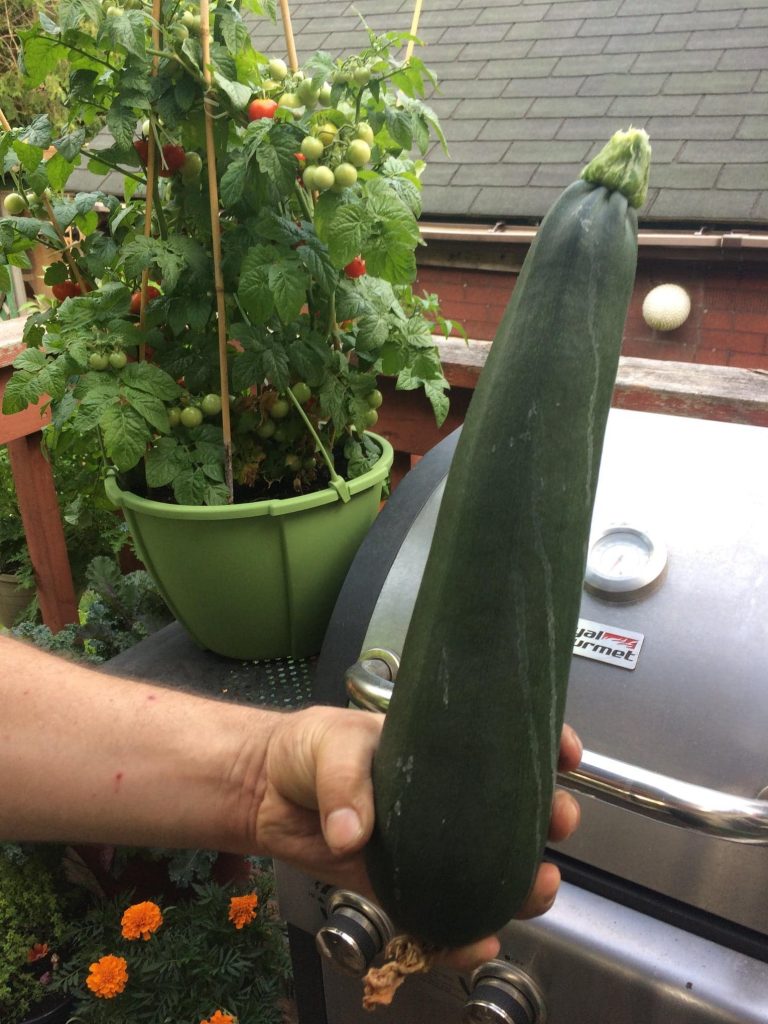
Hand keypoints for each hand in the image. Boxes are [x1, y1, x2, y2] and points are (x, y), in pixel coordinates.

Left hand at [253, 706, 581, 969]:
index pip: (502, 743)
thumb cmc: (305, 750)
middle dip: (549, 816)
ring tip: (537, 888)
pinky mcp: (398, 884)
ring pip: (489, 867)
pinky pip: (438, 913)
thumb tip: (353, 833)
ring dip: (521, 881)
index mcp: (437, 752)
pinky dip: (460, 934)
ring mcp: (425, 845)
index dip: (544, 745)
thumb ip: (345, 784)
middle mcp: (442, 800)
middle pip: (512, 810)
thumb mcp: (330, 745)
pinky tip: (476, 942)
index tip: (567, 752)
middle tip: (558, 822)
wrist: (263, 792)